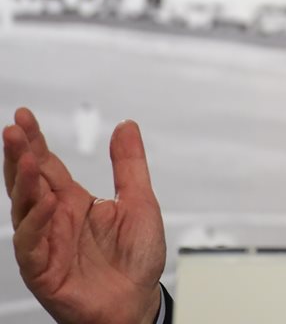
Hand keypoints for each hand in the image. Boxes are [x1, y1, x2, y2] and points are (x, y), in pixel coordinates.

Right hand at [4, 107, 165, 323]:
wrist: (138, 303)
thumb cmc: (136, 258)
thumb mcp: (140, 202)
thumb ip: (129, 164)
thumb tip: (125, 125)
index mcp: (73, 202)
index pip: (47, 165)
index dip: (34, 141)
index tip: (23, 116)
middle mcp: (54, 220)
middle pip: (28, 182)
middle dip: (18, 155)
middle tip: (12, 129)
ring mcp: (46, 245)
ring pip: (24, 209)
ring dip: (23, 184)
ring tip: (26, 158)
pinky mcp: (43, 271)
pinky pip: (32, 245)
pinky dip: (36, 223)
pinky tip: (46, 203)